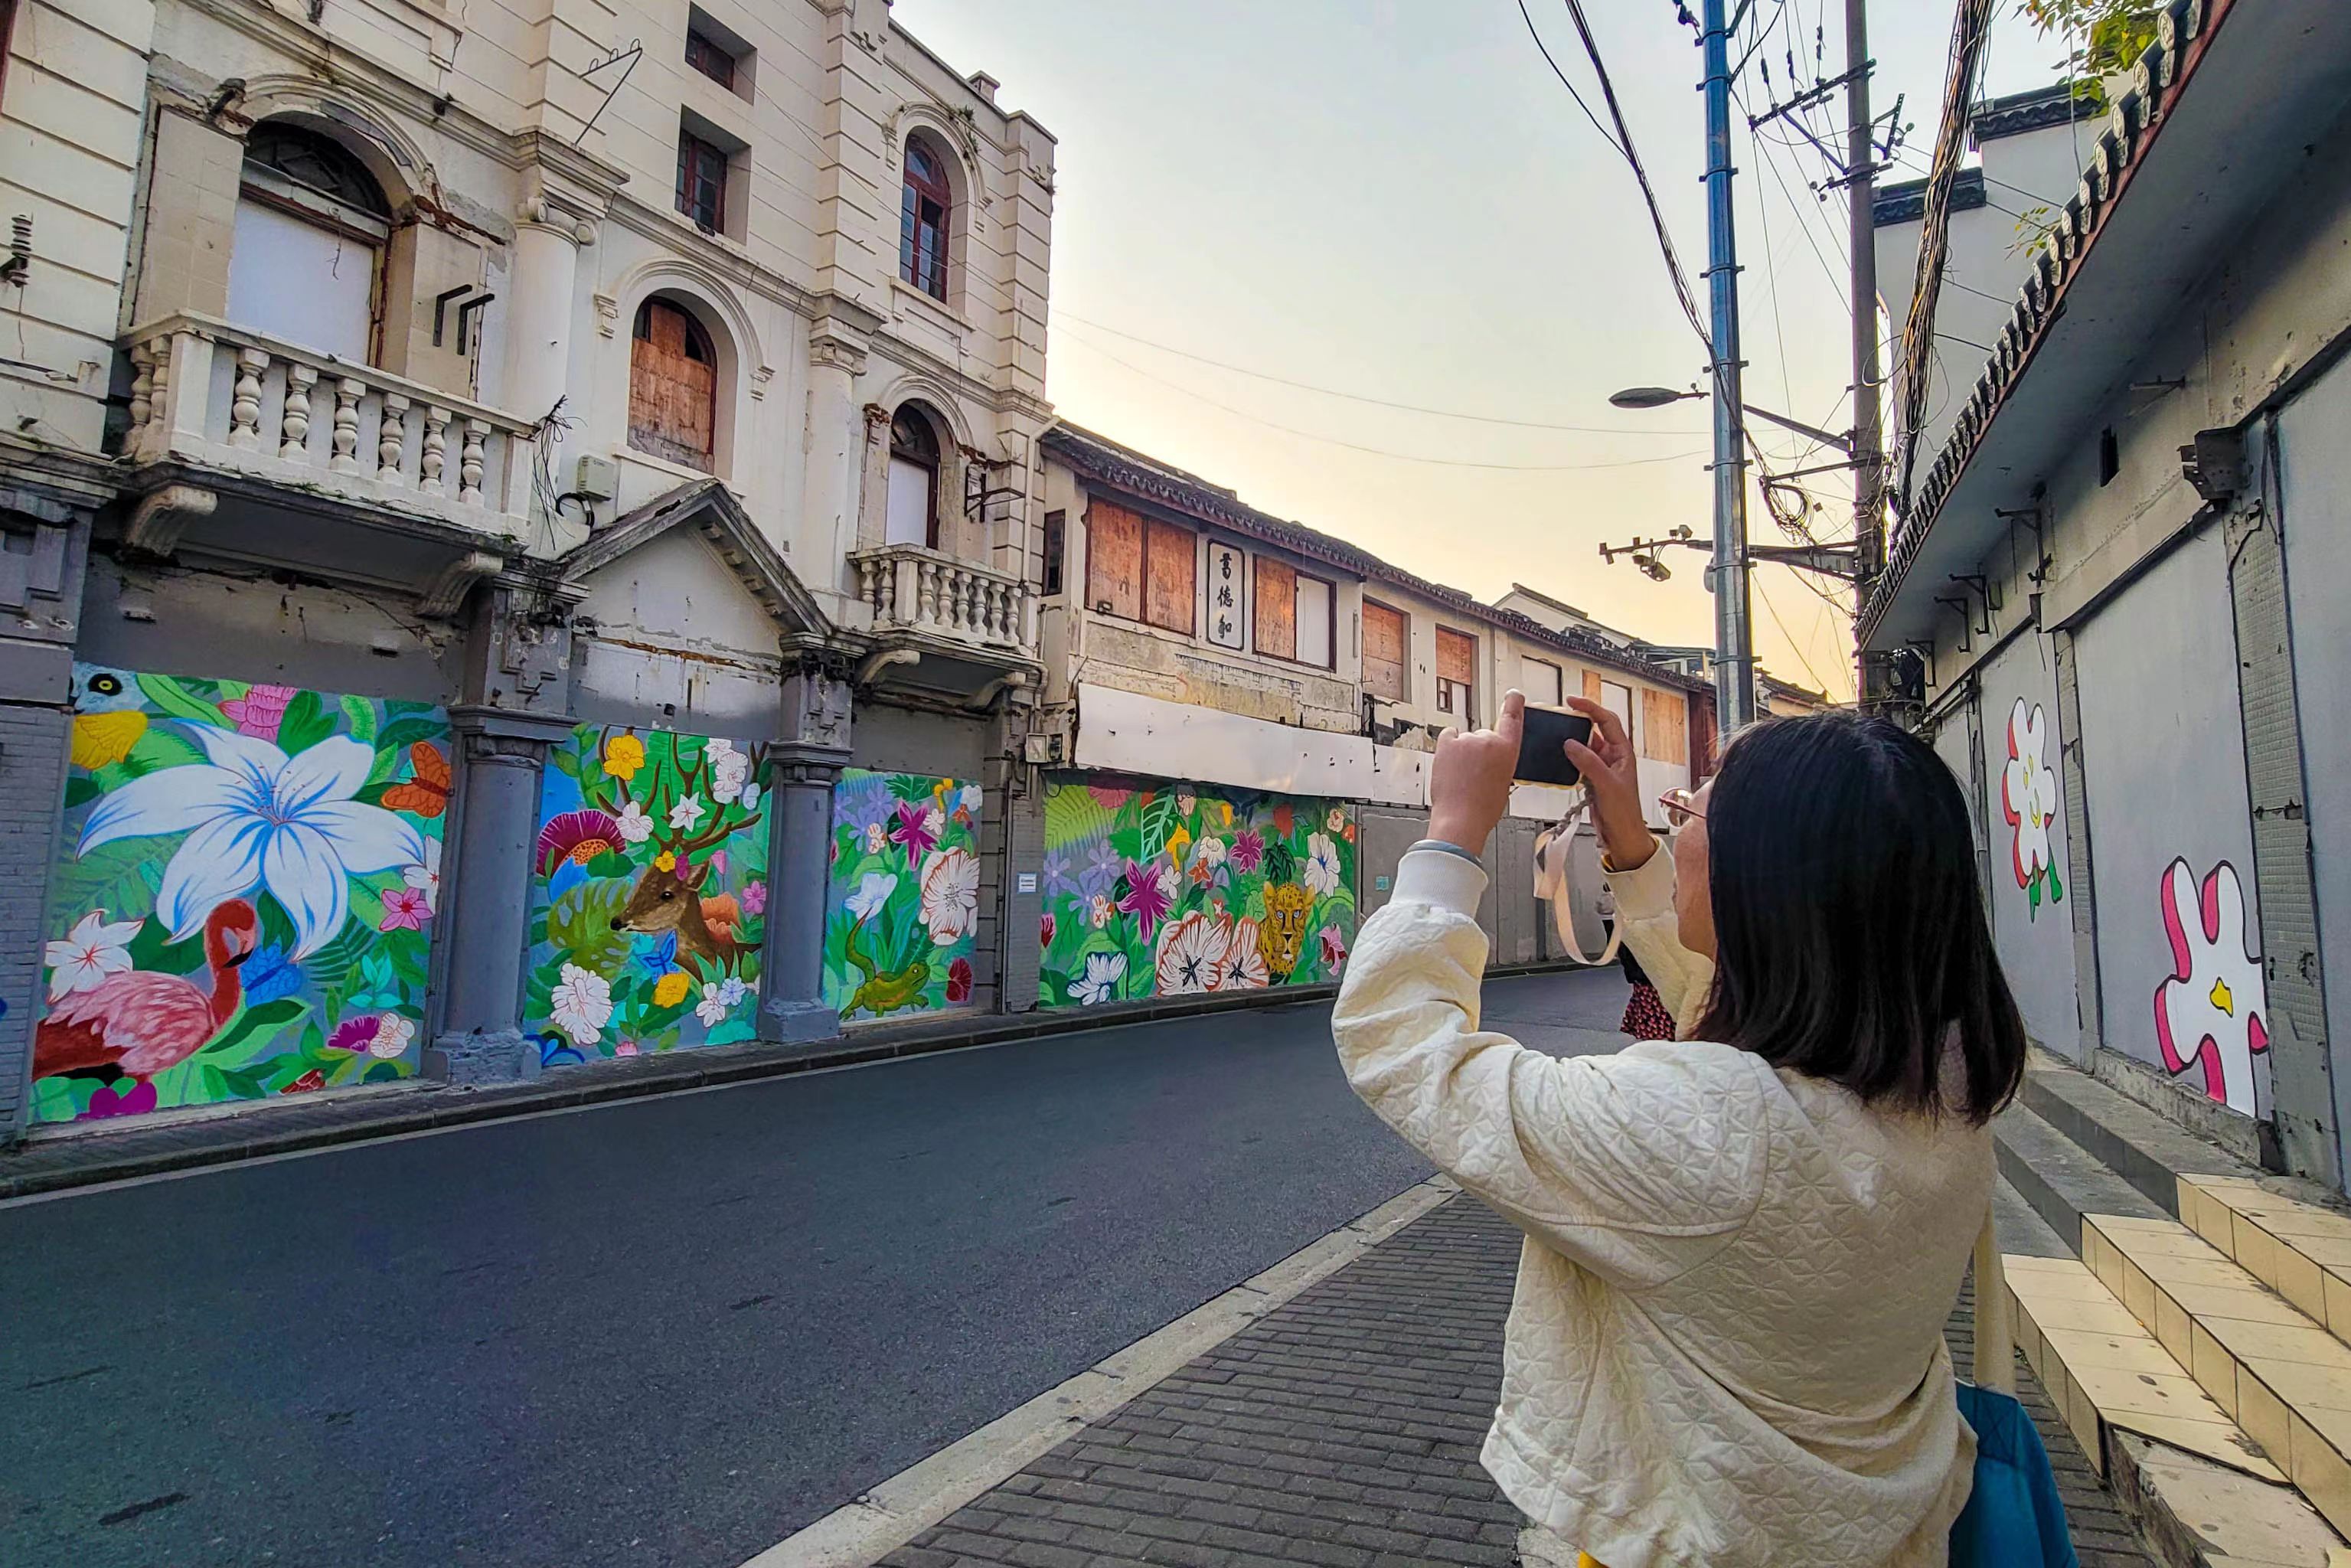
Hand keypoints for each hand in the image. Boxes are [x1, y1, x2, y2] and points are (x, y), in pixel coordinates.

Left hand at [1428, 690, 1525, 852]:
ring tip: (1461, 778)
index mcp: (1508, 750)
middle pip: (1484, 736)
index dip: (1513, 704)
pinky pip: (1449, 736)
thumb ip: (1499, 762)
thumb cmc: (1483, 808)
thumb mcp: (1503, 783)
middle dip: (1478, 751)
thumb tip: (1488, 757)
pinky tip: (1450, 765)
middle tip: (1474, 775)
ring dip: (1462, 754)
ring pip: (1465, 741)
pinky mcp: (1447, 743)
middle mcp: (1489, 739)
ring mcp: (1467, 740)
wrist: (1461, 819)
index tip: (1514, 694)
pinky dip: (1448, 747)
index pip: (1512, 719)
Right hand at [1562, 696, 1655, 870]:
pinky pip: (1578, 762)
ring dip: (1571, 742)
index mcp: (1623, 751)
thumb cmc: (1625, 812)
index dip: (1590, 708)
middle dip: (1577, 722)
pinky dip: (1568, 759)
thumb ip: (1589, 762)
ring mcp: (1602, 767)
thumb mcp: (1607, 784)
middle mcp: (1613, 756)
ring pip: (1584, 746)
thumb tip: (1570, 743)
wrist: (1623, 835)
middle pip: (1594, 730)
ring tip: (1555, 738)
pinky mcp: (1592, 779)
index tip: (1572, 701)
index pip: (1607, 720)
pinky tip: (1558, 760)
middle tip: (1560, 718)